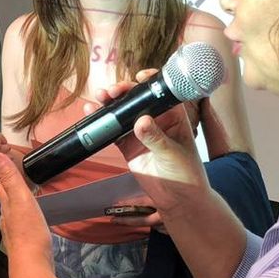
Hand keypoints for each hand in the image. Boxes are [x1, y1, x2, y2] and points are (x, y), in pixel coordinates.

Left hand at [0, 153, 53, 268]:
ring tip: (22, 194)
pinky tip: (29, 219)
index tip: (3, 159)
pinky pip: (22, 224)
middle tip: (14, 174)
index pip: (0, 183)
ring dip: (15, 201)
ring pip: (12, 211)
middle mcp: (6, 218)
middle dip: (7, 185)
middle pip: (5, 197)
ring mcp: (14, 231)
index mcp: (6, 205)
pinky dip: (24, 216)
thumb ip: (9, 178)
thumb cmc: (29, 232)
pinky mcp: (24, 242)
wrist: (32, 266)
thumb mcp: (20, 199)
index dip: (2, 170)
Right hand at [98, 70, 211, 219]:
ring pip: (123, 113)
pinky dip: (102, 124)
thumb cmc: (187, 173)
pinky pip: (113, 131)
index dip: (150, 82)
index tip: (139, 78)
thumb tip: (141, 122)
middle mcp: (157, 120)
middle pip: (138, 100)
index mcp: (174, 116)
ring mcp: (141, 132)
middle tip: (113, 92)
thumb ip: (156, 138)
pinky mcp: (129, 146)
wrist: (179, 199)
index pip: (162, 93)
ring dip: (110, 104)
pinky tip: (91, 113)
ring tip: (99, 97)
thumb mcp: (173, 153)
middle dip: (124, 92)